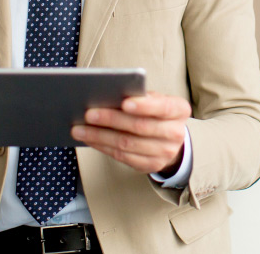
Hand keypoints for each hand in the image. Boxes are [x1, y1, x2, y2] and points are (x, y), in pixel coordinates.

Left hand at [70, 92, 191, 174]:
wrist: (170, 139)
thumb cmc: (157, 111)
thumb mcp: (156, 99)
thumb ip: (140, 96)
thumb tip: (109, 94)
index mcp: (179, 110)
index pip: (163, 107)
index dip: (144, 106)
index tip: (124, 102)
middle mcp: (175, 133)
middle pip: (140, 127)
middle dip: (111, 119)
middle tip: (88, 114)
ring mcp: (164, 153)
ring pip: (127, 144)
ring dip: (100, 136)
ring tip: (80, 128)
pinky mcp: (150, 165)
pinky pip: (123, 157)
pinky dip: (103, 147)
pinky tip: (90, 139)